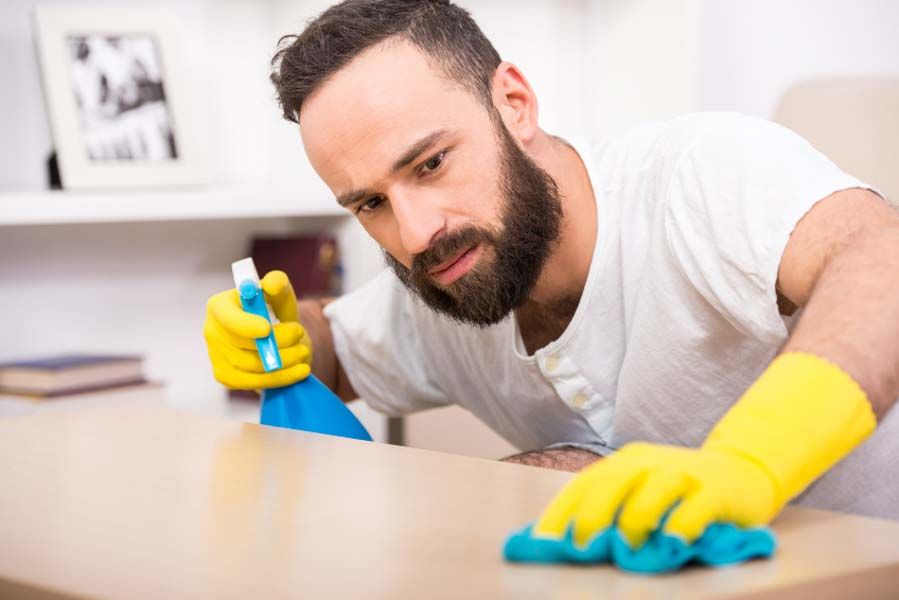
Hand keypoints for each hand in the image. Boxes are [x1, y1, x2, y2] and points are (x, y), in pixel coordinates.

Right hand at [204, 270, 311, 388]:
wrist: (272, 337)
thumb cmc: (272, 311)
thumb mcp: (278, 294)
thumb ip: (278, 284)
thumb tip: (273, 284)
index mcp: (219, 306)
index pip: (228, 317)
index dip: (245, 325)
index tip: (267, 328)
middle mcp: (211, 331)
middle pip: (243, 344)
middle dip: (276, 341)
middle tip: (300, 334)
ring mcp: (215, 356)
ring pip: (252, 366)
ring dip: (284, 360)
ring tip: (304, 351)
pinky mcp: (225, 376)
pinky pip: (253, 382)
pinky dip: (280, 378)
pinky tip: (300, 371)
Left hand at [532, 442, 775, 548]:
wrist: (742, 470)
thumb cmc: (678, 492)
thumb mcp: (641, 491)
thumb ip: (611, 510)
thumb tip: (565, 542)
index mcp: (625, 461)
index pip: (585, 483)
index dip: (561, 511)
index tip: (541, 541)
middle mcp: (650, 462)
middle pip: (613, 481)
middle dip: (592, 515)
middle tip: (580, 547)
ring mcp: (684, 474)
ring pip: (653, 490)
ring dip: (635, 520)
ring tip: (626, 550)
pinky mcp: (717, 491)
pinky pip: (696, 507)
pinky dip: (683, 525)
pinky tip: (673, 543)